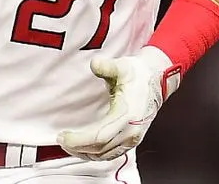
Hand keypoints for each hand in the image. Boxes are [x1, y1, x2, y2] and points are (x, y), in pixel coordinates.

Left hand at [56, 46, 180, 160]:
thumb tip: (94, 64)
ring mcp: (133, 138)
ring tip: (69, 145)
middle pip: (100, 149)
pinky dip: (96, 155)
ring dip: (85, 153)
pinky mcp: (132, 140)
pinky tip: (84, 149)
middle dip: (77, 148)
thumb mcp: (122, 66)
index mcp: (127, 116)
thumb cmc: (138, 75)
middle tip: (61, 140)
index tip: (63, 136)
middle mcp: (131, 131)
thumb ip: (107, 66)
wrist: (157, 81)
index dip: (78, 140)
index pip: (99, 137)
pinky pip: (111, 154)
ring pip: (105, 155)